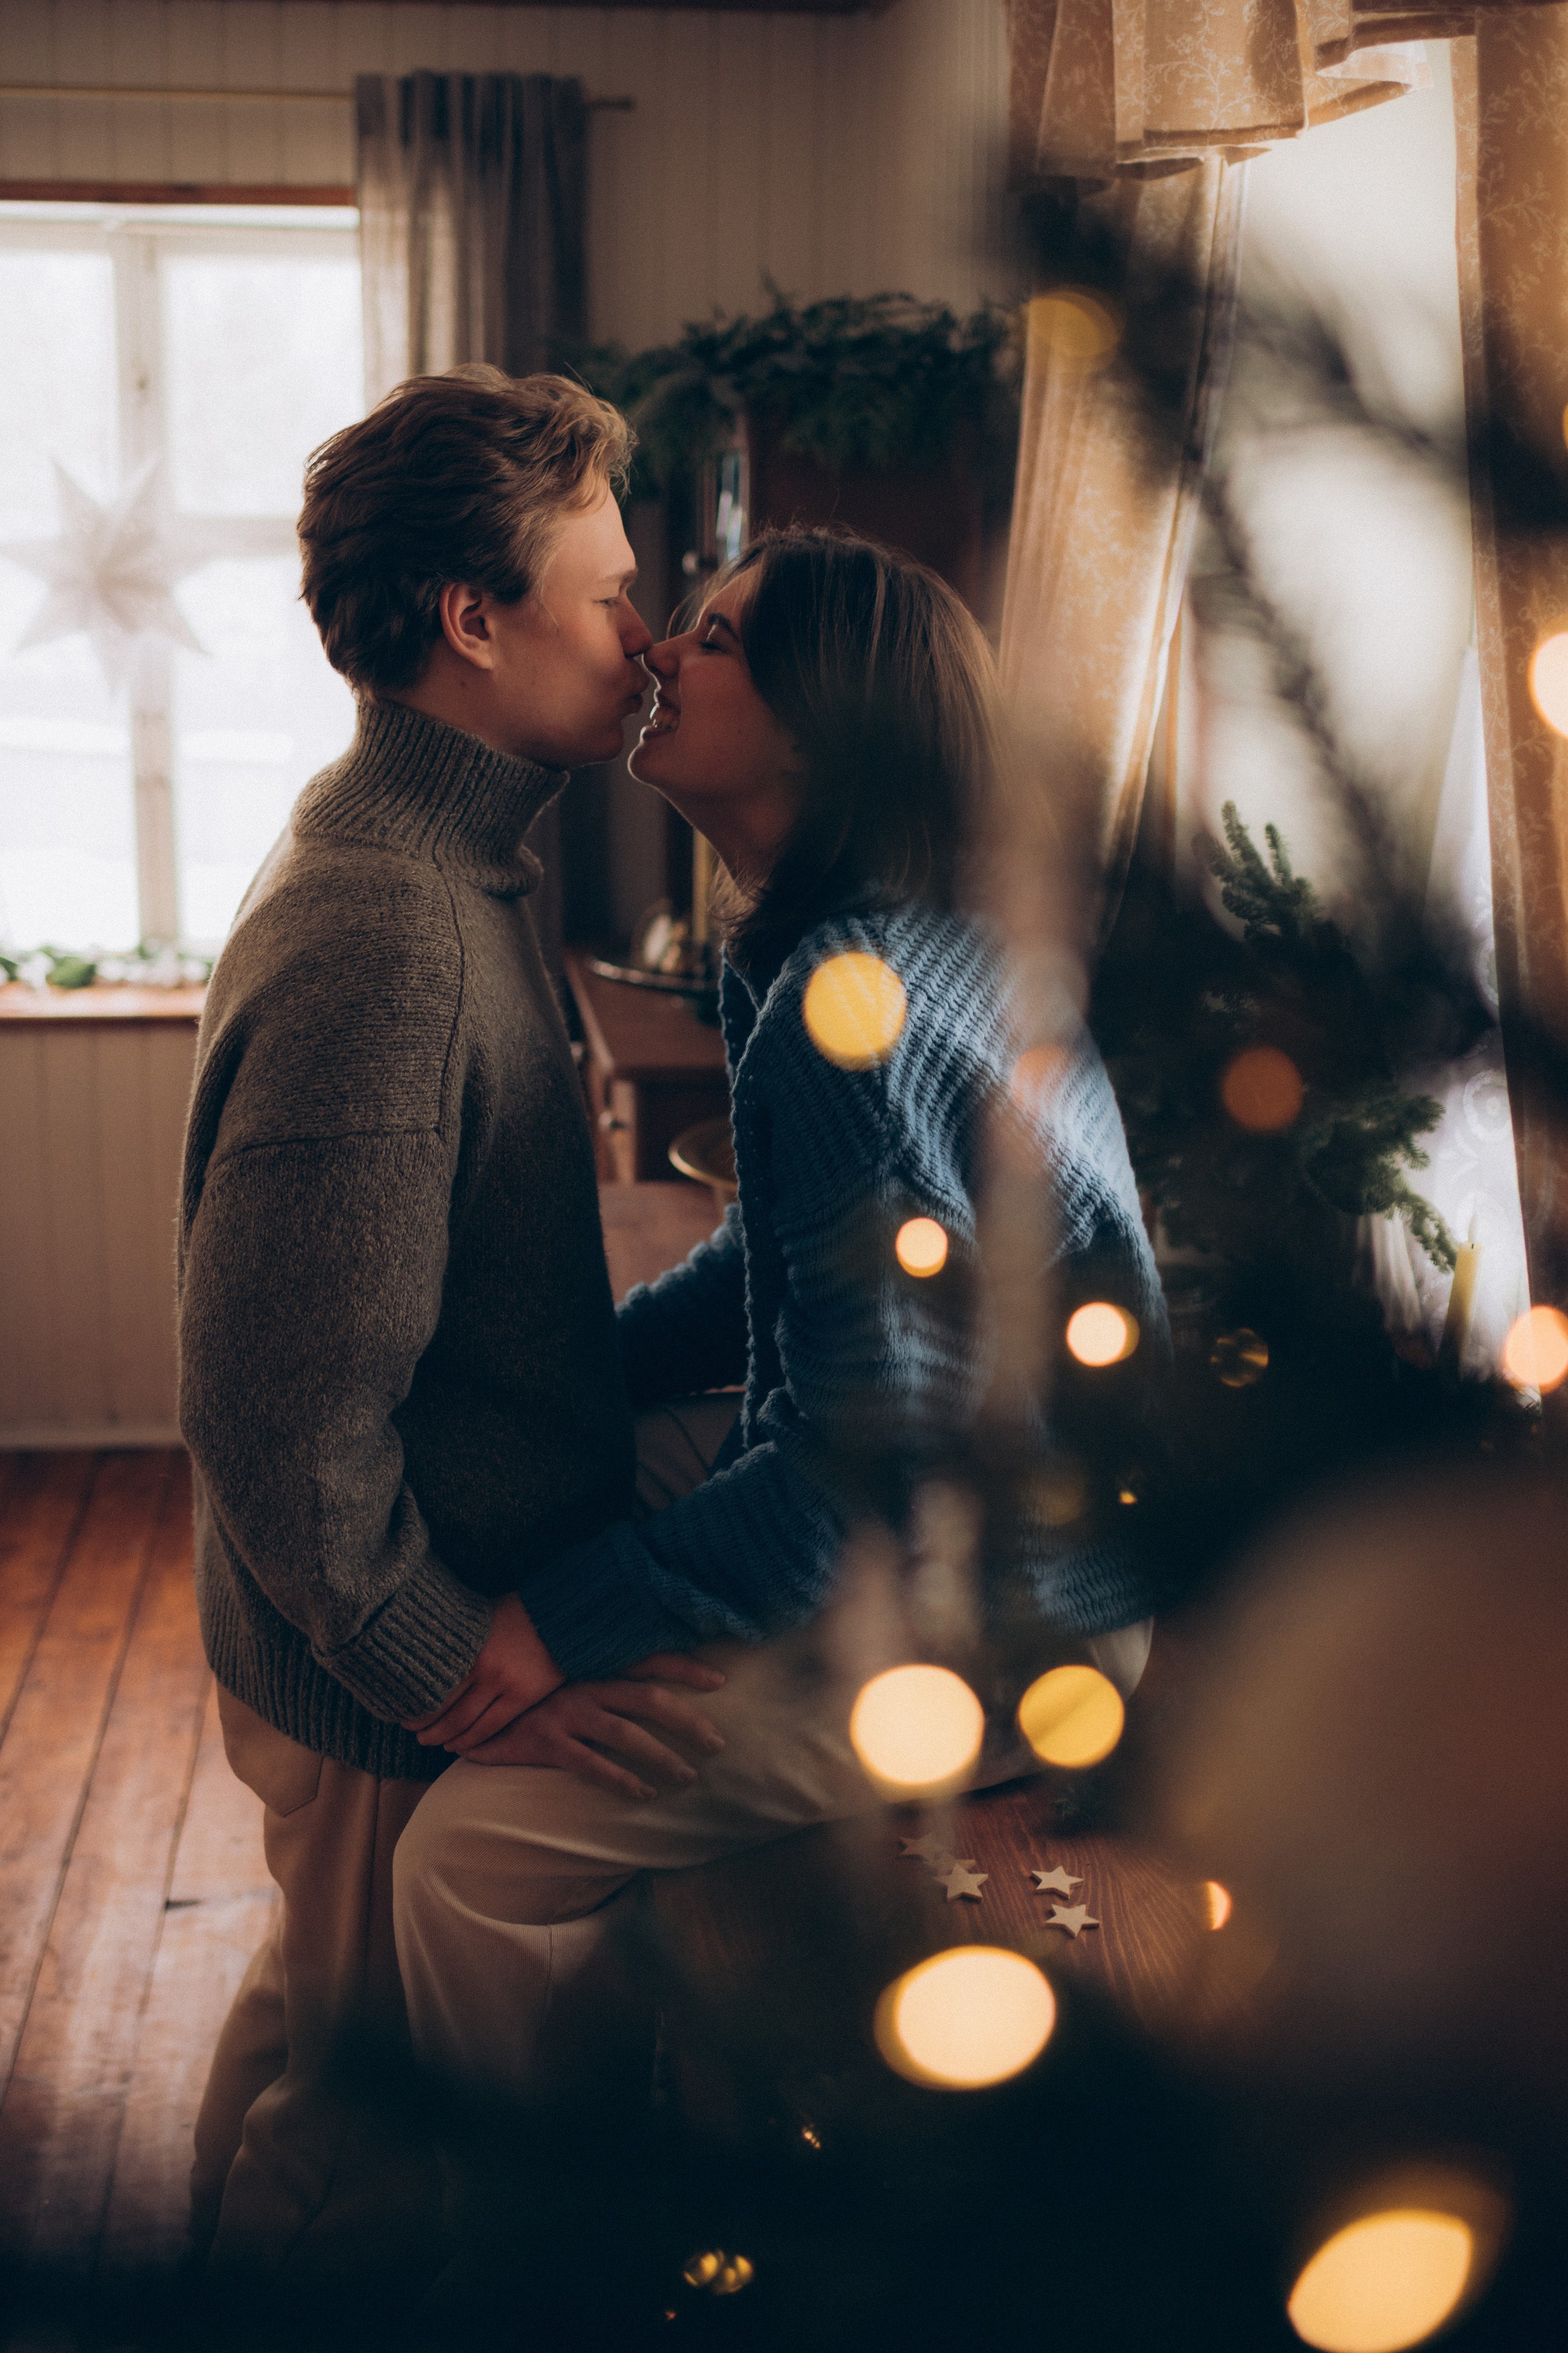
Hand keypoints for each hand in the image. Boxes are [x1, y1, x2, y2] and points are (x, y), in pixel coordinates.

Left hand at [403, 1592, 563, 1750]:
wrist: (561, 1618)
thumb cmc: (518, 1613)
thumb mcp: (480, 1618)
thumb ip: (460, 1641)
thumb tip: (430, 1656)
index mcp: (468, 1647)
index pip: (434, 1684)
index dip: (417, 1703)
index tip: (404, 1712)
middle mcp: (482, 1668)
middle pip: (444, 1707)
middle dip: (426, 1725)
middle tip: (413, 1732)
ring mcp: (503, 1685)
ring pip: (464, 1722)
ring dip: (444, 1737)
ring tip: (431, 1742)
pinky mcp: (522, 1697)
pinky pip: (490, 1726)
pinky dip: (471, 1740)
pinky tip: (458, 1745)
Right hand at [460, 1653, 727, 1797]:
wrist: (470, 1707)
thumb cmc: (531, 1690)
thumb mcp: (567, 1669)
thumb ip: (604, 1669)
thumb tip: (651, 1680)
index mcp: (594, 1661)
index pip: (650, 1657)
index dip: (686, 1666)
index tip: (720, 1681)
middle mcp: (584, 1682)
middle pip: (649, 1698)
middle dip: (688, 1721)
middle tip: (718, 1744)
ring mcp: (565, 1711)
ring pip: (627, 1733)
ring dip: (663, 1757)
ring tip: (688, 1777)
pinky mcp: (546, 1741)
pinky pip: (592, 1764)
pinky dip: (622, 1780)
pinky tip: (645, 1793)